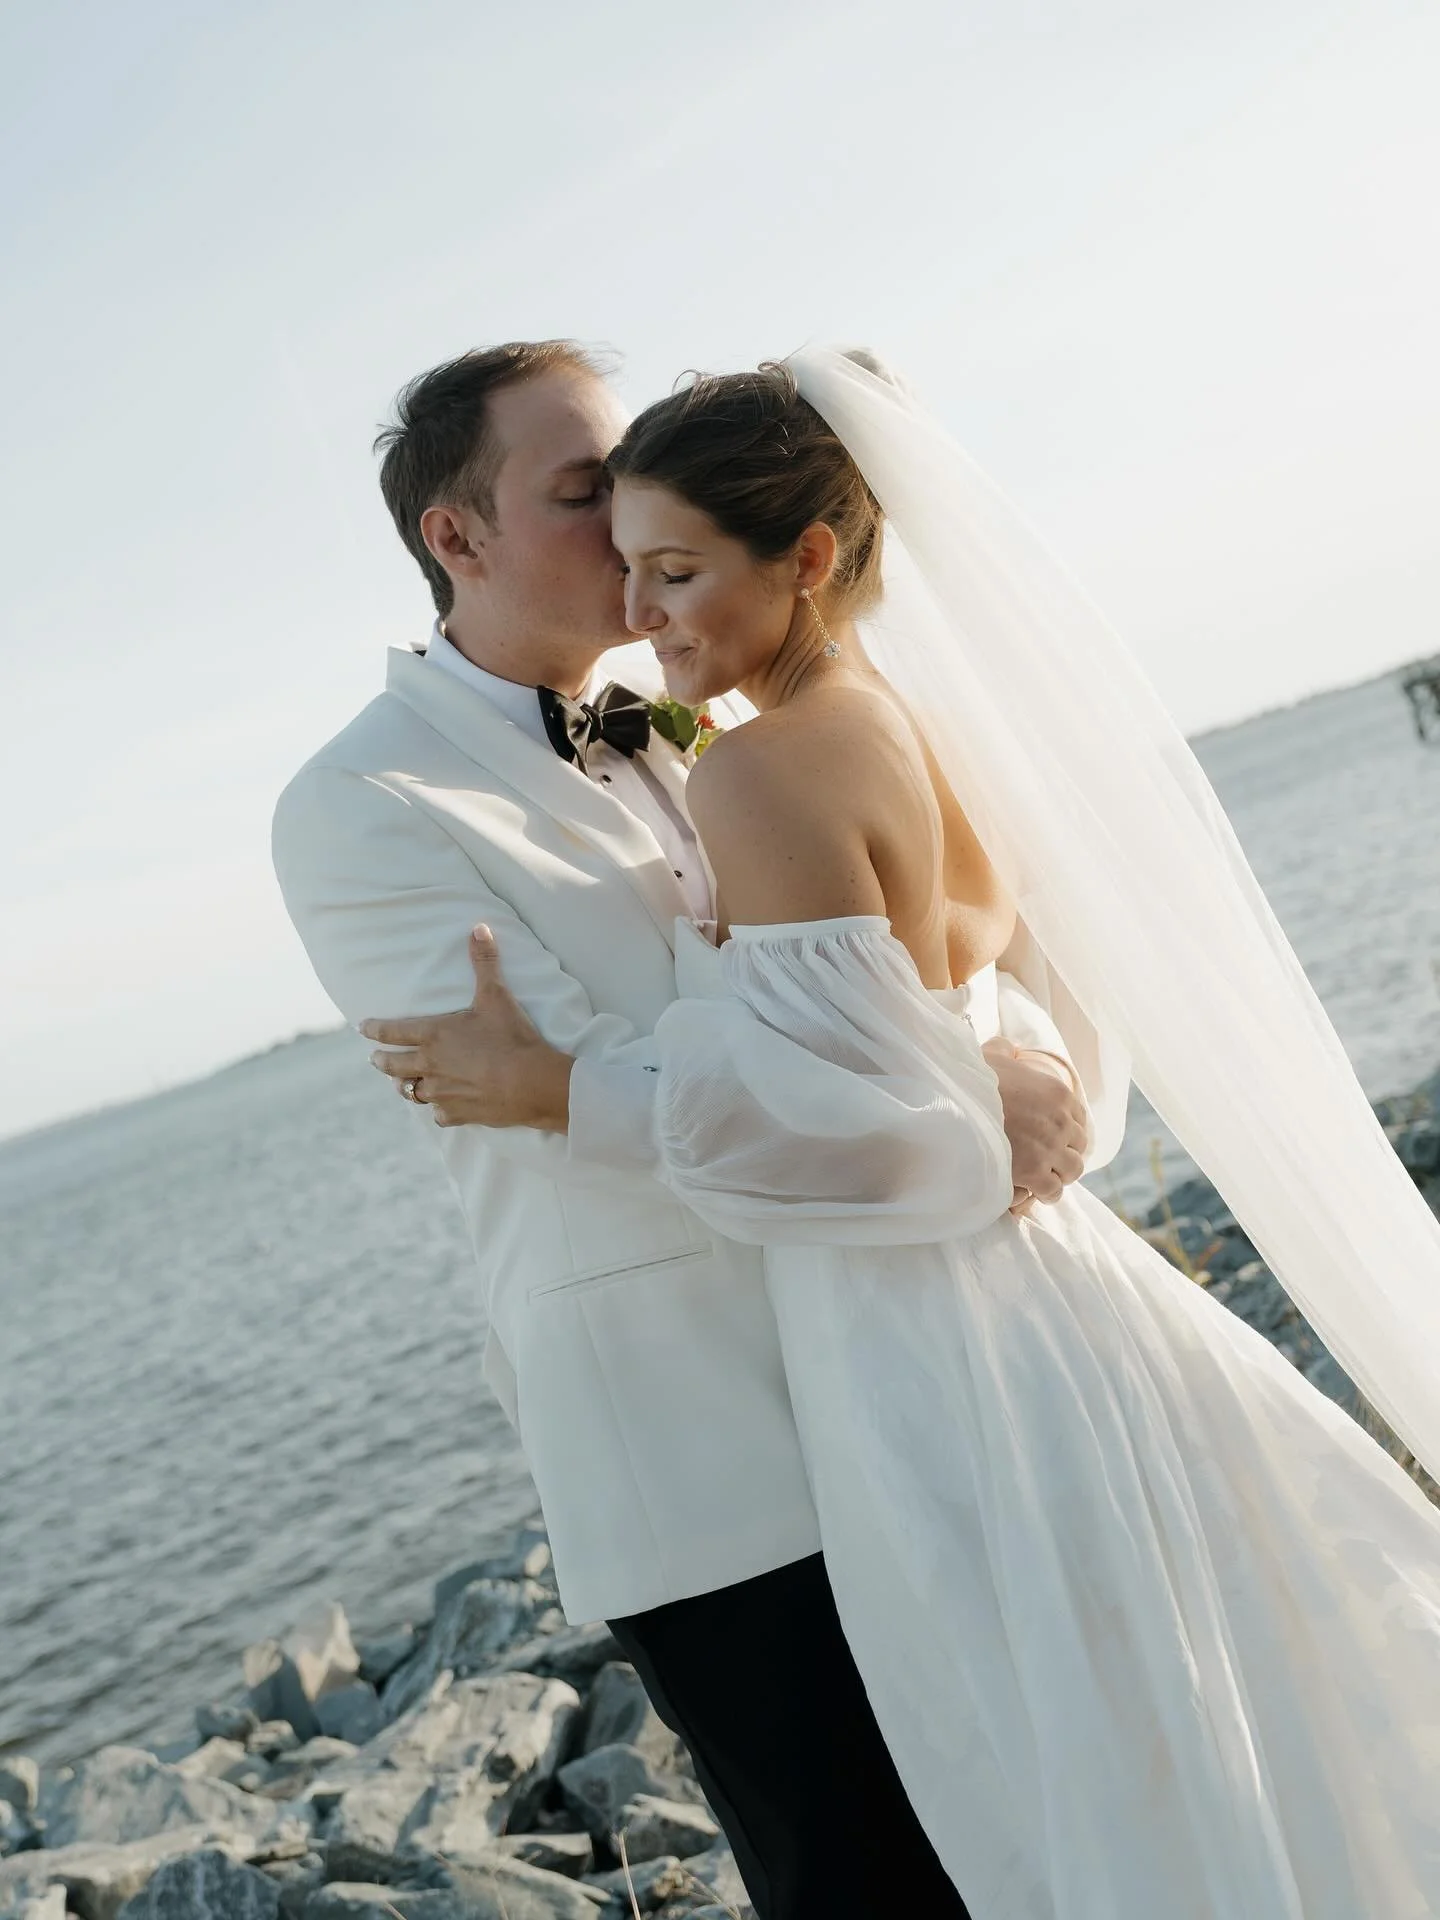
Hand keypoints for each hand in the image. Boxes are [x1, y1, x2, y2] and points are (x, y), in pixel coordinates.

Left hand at [360, 926, 573, 1129]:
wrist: (530, 1082)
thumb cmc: (511, 1037)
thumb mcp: (496, 996)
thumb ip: (484, 962)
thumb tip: (479, 927)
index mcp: (434, 1035)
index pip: (393, 1032)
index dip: (375, 1030)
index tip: (362, 1029)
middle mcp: (430, 1065)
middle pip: (393, 1066)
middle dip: (381, 1061)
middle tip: (373, 1060)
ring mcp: (442, 1092)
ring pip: (412, 1092)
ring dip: (405, 1087)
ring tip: (402, 1086)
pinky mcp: (458, 1113)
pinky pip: (439, 1115)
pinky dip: (438, 1111)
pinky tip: (441, 1110)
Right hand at [981, 1037, 1088, 1213]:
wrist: (957, 1105)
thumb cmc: (973, 1080)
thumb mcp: (993, 1055)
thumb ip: (1006, 1050)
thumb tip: (1008, 1047)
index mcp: (1059, 1094)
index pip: (1080, 1119)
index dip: (1068, 1130)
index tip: (1054, 1136)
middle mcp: (1062, 1122)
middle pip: (1080, 1146)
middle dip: (1065, 1152)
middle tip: (1047, 1159)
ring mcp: (1051, 1148)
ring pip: (1073, 1170)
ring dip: (1060, 1174)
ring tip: (1045, 1177)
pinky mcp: (1035, 1172)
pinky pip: (1054, 1190)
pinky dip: (1047, 1193)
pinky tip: (1036, 1192)